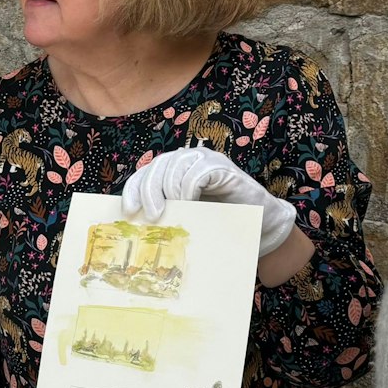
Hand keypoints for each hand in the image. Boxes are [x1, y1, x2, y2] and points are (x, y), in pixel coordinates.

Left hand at [122, 147, 294, 252]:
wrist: (258, 227)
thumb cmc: (218, 224)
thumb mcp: (184, 218)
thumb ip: (164, 213)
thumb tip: (134, 226)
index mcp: (172, 171)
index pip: (145, 173)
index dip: (133, 189)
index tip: (129, 212)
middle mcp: (187, 160)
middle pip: (157, 166)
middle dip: (149, 191)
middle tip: (151, 216)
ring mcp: (205, 160)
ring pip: (174, 165)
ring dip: (169, 190)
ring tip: (173, 211)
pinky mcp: (222, 167)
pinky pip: (198, 171)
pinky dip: (189, 187)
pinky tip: (190, 203)